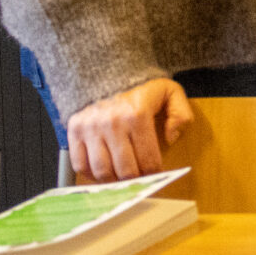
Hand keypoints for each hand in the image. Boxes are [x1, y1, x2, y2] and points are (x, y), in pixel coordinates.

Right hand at [66, 78, 193, 181]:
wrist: (108, 73)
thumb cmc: (141, 88)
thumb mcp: (169, 92)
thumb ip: (180, 113)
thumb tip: (172, 137)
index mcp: (137, 115)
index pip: (148, 159)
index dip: (154, 172)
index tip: (156, 174)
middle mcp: (111, 123)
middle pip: (125, 170)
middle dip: (135, 180)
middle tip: (140, 180)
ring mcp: (90, 128)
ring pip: (102, 171)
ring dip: (114, 181)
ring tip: (122, 179)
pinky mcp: (74, 131)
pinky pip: (80, 165)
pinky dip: (91, 175)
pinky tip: (103, 172)